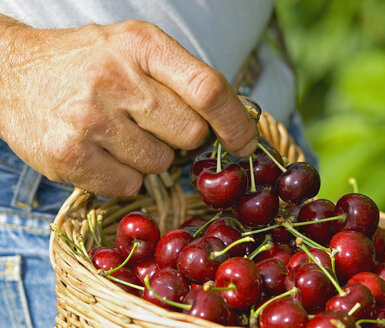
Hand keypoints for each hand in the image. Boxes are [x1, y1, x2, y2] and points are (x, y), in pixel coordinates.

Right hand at [0, 20, 257, 195]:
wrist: (13, 73)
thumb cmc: (85, 63)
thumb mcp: (135, 48)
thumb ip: (182, 79)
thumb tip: (233, 122)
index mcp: (141, 45)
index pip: (207, 89)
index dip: (236, 122)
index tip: (245, 144)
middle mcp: (115, 78)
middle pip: (190, 133)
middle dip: (182, 138)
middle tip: (152, 123)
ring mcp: (89, 118)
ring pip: (160, 164)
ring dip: (149, 157)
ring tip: (117, 132)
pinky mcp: (68, 154)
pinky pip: (128, 186)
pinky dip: (123, 176)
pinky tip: (100, 151)